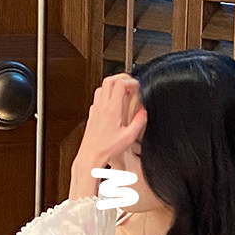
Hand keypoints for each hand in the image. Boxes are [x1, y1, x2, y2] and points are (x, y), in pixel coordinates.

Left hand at [69, 74, 146, 200]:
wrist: (90, 156)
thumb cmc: (106, 149)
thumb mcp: (129, 137)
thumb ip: (138, 123)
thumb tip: (143, 113)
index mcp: (112, 109)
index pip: (120, 84)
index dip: (130, 81)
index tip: (137, 86)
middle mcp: (102, 106)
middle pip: (109, 80)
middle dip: (122, 78)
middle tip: (130, 83)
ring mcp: (95, 109)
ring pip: (102, 87)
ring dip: (113, 85)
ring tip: (122, 91)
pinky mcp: (92, 115)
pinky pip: (97, 98)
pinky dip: (106, 94)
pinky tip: (112, 103)